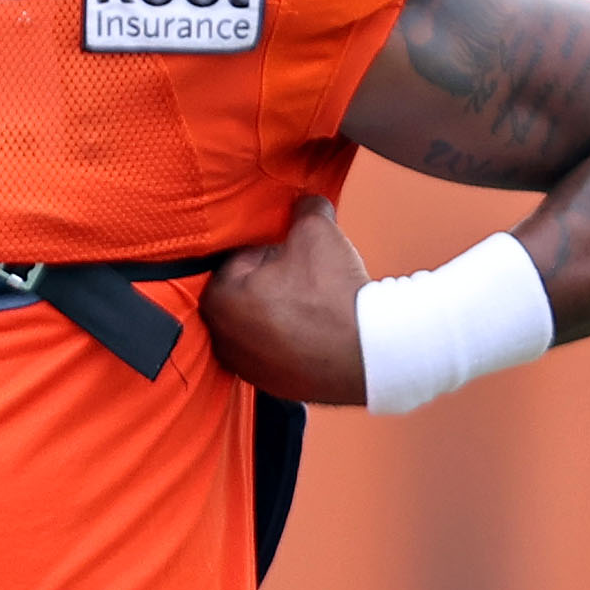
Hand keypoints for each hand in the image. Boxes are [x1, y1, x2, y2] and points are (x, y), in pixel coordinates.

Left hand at [202, 195, 369, 404]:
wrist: (371, 354)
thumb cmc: (333, 294)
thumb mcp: (316, 231)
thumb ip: (304, 209)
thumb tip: (307, 202)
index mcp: (218, 300)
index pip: (237, 258)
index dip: (268, 249)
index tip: (292, 251)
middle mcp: (222, 340)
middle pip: (245, 294)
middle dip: (270, 281)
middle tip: (304, 275)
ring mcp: (246, 368)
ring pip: (259, 325)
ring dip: (281, 311)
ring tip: (315, 303)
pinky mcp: (272, 387)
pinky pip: (277, 352)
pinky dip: (292, 340)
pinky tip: (319, 330)